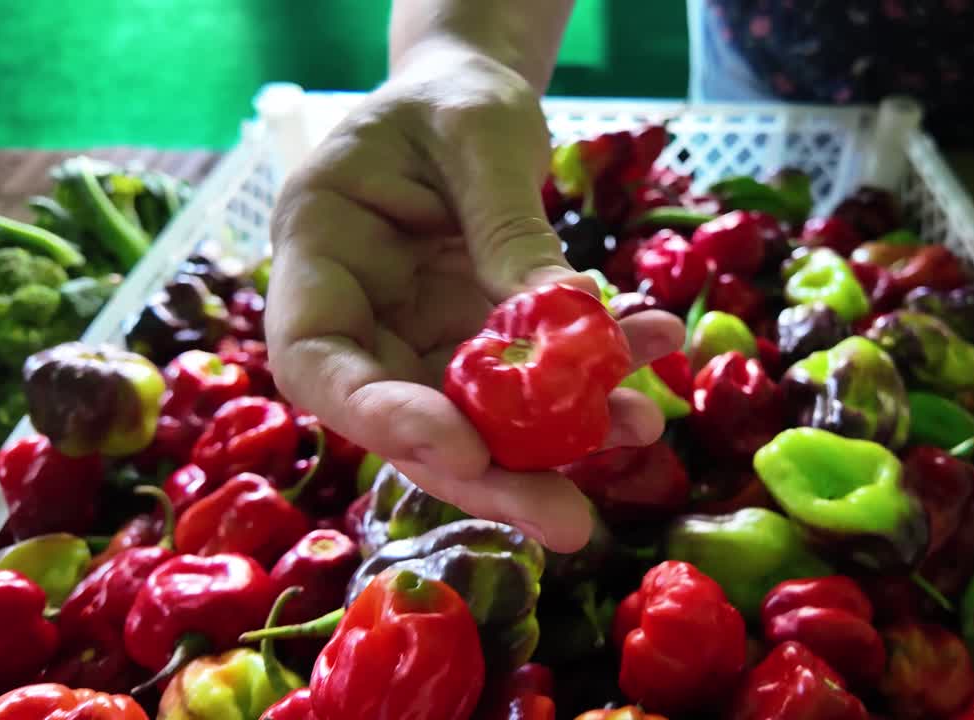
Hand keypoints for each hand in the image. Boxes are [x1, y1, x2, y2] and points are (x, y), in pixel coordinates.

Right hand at [265, 41, 682, 551]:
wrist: (467, 99)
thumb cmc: (448, 100)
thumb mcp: (478, 133)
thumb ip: (508, 225)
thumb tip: (569, 323)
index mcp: (318, 249)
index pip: (317, 359)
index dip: (382, 417)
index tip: (465, 448)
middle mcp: (362, 310)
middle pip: (407, 417)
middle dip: (491, 474)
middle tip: (569, 521)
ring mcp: (422, 335)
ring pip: (479, 417)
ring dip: (562, 437)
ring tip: (641, 429)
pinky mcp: (479, 341)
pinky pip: (536, 376)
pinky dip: (599, 371)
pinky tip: (656, 347)